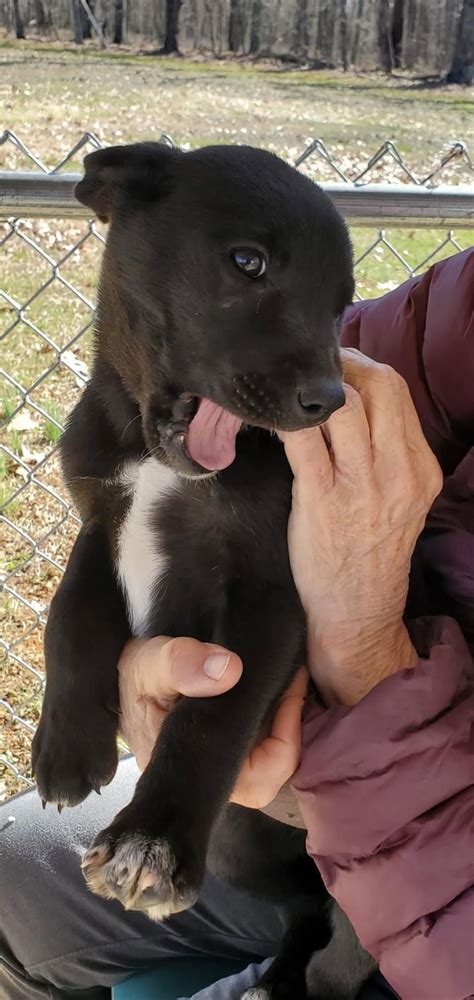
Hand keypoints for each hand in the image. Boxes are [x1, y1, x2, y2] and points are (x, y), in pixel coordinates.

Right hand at [118, 636, 306, 811]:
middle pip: (267, 778)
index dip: (282, 746)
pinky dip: (273, 718)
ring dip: (284, 726)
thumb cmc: (132, 678)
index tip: (288, 695)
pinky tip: (276, 687)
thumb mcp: (147, 663)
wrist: (117, 680)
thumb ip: (179, 663)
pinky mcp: (220, 748)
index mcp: (186, 770)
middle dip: (289, 734)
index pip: (252, 782)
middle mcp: (204, 777)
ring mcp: (212, 765)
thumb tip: (229, 670)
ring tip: (289, 682)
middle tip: (294, 684)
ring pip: (267, 763)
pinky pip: (259, 745)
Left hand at [281, 349, 442, 704]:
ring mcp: (363, 486)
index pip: (396, 393)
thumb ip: (387, 453)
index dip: (362, 368)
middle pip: (378, 386)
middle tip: (309, 371)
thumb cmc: (369, 551)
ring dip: (308, 393)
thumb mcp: (399, 500)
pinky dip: (282, 421)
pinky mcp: (323, 500)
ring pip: (343, 406)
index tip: (335, 366)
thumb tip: (349, 402)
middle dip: (340, 367)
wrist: (357, 611)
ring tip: (285, 395)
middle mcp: (399, 473)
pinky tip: (267, 420)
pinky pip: (302, 440)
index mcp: (420, 468)